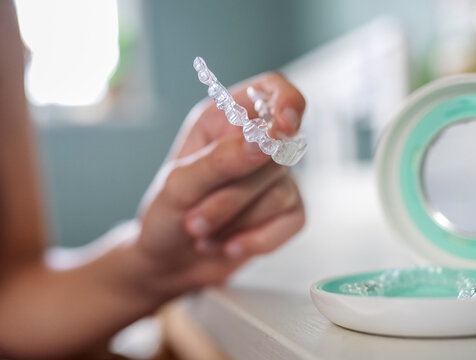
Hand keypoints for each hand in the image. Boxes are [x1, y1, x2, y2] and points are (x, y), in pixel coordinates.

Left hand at [134, 72, 305, 297]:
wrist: (167, 264)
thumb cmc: (165, 215)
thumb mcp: (179, 186)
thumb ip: (221, 160)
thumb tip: (266, 141)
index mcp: (223, 121)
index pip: (272, 88)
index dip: (287, 101)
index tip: (284, 129)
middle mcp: (253, 145)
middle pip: (276, 153)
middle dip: (232, 195)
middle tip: (195, 217)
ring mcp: (273, 180)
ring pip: (281, 193)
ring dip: (235, 222)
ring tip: (204, 232)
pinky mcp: (284, 212)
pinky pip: (292, 221)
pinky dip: (257, 240)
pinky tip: (229, 245)